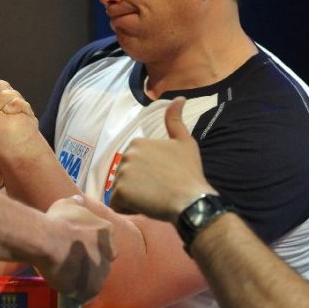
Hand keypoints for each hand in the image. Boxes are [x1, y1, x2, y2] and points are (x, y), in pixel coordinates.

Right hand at [34, 194, 115, 303]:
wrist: (49, 241)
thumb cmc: (58, 220)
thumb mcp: (66, 204)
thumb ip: (76, 203)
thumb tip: (78, 199)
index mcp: (107, 231)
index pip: (107, 242)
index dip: (94, 245)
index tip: (82, 246)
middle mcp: (109, 253)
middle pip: (102, 261)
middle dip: (91, 262)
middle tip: (73, 260)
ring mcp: (102, 273)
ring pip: (95, 278)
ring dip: (84, 277)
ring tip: (66, 275)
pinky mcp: (91, 289)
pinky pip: (86, 294)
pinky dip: (78, 292)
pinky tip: (66, 287)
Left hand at [109, 97, 215, 221]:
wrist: (191, 200)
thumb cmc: (189, 172)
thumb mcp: (185, 142)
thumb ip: (175, 120)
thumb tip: (179, 98)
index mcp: (138, 142)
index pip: (134, 164)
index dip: (146, 174)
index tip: (162, 178)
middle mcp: (126, 154)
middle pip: (125, 176)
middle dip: (138, 186)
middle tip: (159, 189)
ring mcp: (122, 173)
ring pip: (121, 190)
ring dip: (133, 198)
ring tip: (153, 198)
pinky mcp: (120, 191)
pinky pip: (117, 204)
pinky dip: (128, 209)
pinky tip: (146, 207)